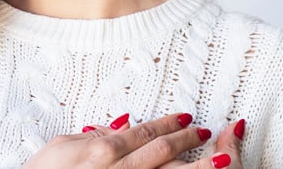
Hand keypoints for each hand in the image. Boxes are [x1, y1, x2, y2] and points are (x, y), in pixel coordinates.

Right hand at [81, 117, 246, 168]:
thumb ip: (92, 136)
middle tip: (204, 133)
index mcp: (103, 151)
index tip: (186, 118)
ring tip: (221, 160)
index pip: (145, 132)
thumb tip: (118, 126)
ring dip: (195, 168)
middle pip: (162, 153)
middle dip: (187, 142)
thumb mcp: (61, 147)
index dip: (168, 124)